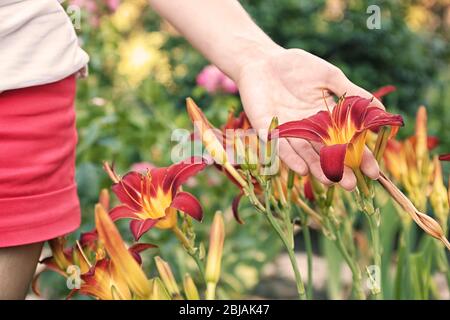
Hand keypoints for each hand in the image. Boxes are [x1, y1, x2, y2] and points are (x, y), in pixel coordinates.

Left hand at [237, 48, 382, 189]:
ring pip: (303, 154)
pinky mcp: (266, 129)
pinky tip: (301, 170)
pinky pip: (278, 146)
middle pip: (324, 153)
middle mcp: (307, 131)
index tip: (373, 173)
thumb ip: (351, 92)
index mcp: (324, 120)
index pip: (345, 141)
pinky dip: (289, 158)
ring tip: (329, 180)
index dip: (360, 157)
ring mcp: (287, 132)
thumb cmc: (297, 66)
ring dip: (316, 168)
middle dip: (337, 169)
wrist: (262, 59)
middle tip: (351, 185)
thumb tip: (381, 109)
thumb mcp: (328, 77)